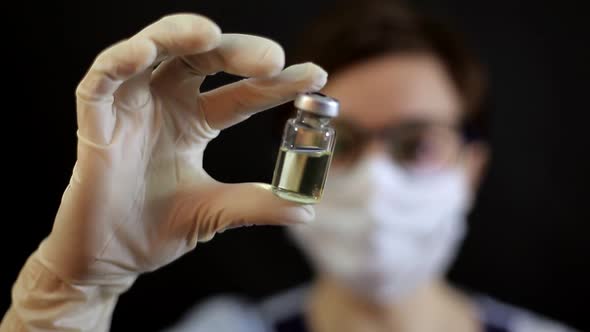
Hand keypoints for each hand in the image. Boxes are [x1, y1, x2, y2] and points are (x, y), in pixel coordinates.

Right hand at [40, 13, 324, 286]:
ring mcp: (131, 110)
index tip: (315, 76)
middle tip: (272, 58)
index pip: (242, 93)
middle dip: (236, 52)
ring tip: (209, 34)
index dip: (276, 84)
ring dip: (177, 36)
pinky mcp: (96, 124)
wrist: (112, 260)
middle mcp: (166, 106)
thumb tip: (306, 209)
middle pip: (202, 60)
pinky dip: (119, 61)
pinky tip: (143, 53)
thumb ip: (257, 205)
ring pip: (151, 52)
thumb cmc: (157, 229)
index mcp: (196, 123)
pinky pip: (101, 82)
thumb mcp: (216, 212)